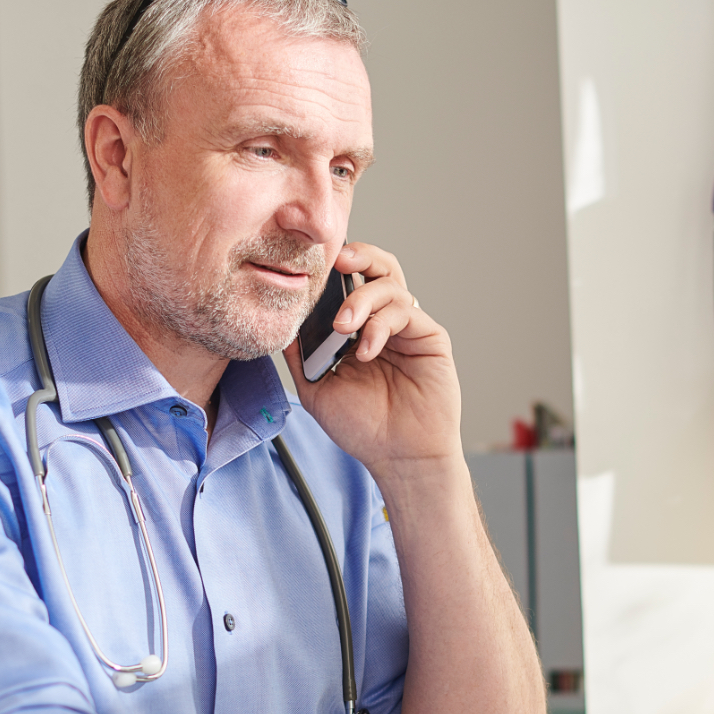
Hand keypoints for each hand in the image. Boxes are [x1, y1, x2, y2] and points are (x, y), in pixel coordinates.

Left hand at [282, 242, 460, 477]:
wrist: (398, 457)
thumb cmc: (363, 427)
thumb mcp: (317, 389)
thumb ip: (301, 355)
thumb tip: (283, 322)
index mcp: (359, 329)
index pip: (348, 283)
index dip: (332, 270)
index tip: (310, 266)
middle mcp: (385, 322)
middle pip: (377, 268)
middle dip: (357, 255)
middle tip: (336, 263)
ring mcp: (409, 329)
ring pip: (390, 285)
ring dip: (362, 300)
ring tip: (343, 328)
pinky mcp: (430, 338)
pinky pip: (406, 312)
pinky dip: (380, 325)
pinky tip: (366, 351)